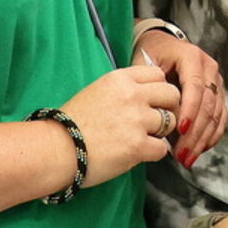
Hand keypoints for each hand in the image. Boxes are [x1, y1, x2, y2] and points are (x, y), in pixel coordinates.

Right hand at [57, 64, 178, 186]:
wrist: (55, 149)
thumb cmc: (71, 124)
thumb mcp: (97, 91)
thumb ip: (123, 89)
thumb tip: (144, 95)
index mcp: (120, 79)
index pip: (158, 74)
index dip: (159, 89)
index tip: (154, 101)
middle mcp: (132, 95)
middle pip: (172, 95)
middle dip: (168, 108)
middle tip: (157, 121)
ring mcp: (136, 120)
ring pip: (170, 122)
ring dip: (161, 133)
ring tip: (144, 139)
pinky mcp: (137, 146)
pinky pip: (162, 148)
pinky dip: (154, 153)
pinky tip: (139, 154)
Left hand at [134, 27, 226, 166]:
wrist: (159, 45)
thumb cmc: (149, 55)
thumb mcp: (144, 63)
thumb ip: (151, 86)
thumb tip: (157, 115)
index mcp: (191, 57)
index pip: (195, 86)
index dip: (190, 110)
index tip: (180, 131)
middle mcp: (208, 67)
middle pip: (208, 103)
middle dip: (196, 132)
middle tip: (182, 154)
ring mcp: (216, 81)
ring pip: (216, 113)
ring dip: (203, 138)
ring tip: (188, 158)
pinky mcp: (218, 94)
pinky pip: (220, 117)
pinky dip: (211, 135)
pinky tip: (199, 149)